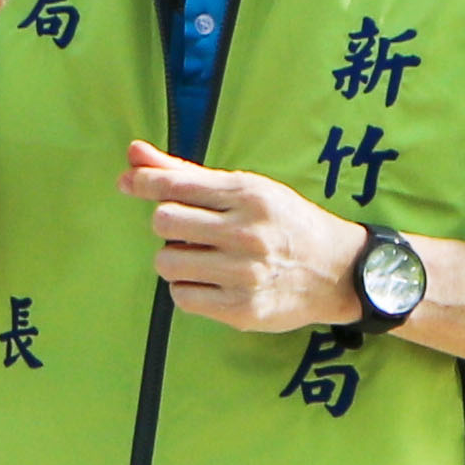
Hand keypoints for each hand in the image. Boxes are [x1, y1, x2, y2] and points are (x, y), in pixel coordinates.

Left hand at [123, 137, 361, 332]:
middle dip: (168, 224)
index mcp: (249, 195)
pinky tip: (209, 281)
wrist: (335, 271)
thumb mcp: (246, 188)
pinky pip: (181, 296)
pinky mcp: (241, 310)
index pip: (177, 184)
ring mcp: (244, 274)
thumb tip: (133, 154)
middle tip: (191, 229)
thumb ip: (186, 173)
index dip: (144, 181)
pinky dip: (187, 288)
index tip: (128, 181)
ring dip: (175, 258)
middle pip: (164, 221)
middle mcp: (246, 233)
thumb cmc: (284, 223)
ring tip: (202, 257)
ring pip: (167, 262)